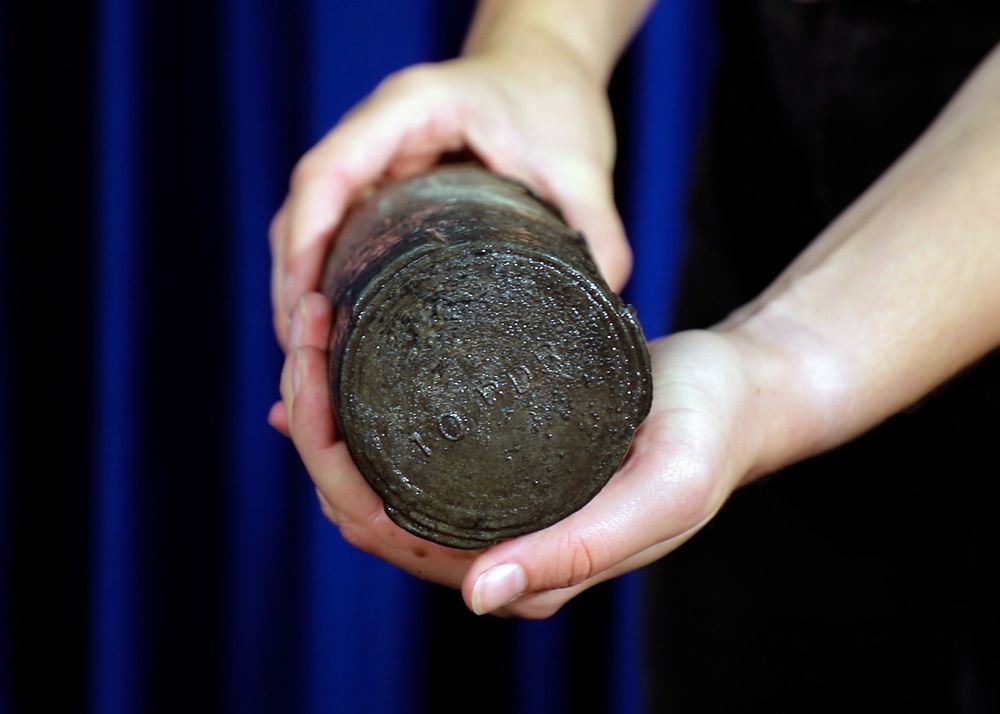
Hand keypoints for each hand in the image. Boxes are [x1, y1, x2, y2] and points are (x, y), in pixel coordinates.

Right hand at [269, 46, 630, 349]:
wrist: (546, 65)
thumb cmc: (553, 95)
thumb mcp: (581, 161)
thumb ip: (597, 228)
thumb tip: (606, 304)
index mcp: (409, 109)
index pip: (328, 173)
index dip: (304, 242)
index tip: (304, 305)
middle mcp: (376, 132)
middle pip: (304, 207)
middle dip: (293, 282)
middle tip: (304, 355)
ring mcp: (375, 159)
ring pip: (311, 223)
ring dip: (301, 285)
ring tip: (310, 355)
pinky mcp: (385, 185)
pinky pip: (338, 230)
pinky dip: (326, 276)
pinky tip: (336, 325)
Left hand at [272, 292, 763, 617]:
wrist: (741, 393)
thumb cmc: (710, 438)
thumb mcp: (663, 493)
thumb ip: (579, 553)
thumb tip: (478, 599)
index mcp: (522, 571)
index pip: (386, 530)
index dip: (326, 456)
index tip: (314, 361)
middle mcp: (493, 545)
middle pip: (361, 497)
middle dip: (313, 415)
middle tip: (310, 321)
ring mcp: (489, 504)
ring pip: (373, 472)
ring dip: (326, 407)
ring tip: (312, 329)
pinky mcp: (494, 461)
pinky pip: (404, 446)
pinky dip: (355, 410)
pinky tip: (326, 372)